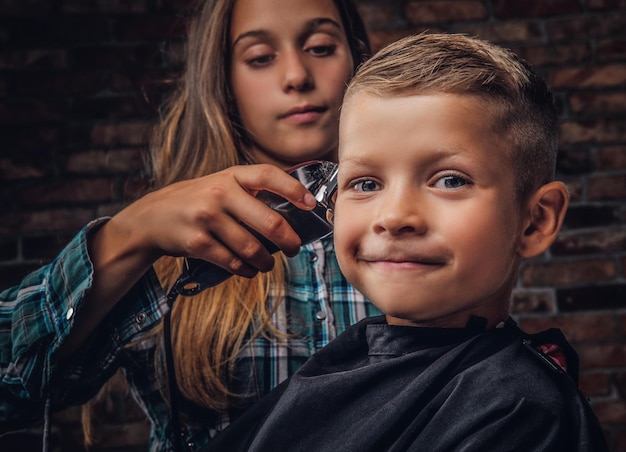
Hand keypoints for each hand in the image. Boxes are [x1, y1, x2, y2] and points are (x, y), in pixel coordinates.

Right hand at [107, 164, 316, 277]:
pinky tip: (247, 269)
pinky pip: (232, 262)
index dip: (294, 189)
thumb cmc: (197, 202)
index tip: (311, 204)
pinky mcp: (196, 243)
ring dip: (265, 261)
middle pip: (269, 223)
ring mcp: (207, 218)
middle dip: (289, 241)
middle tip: (294, 248)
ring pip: (252, 249)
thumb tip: (294, 213)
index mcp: (230, 175)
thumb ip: (250, 193)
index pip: (268, 175)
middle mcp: (219, 193)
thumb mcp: (220, 185)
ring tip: (267, 263)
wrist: (150, 218)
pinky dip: (245, 270)